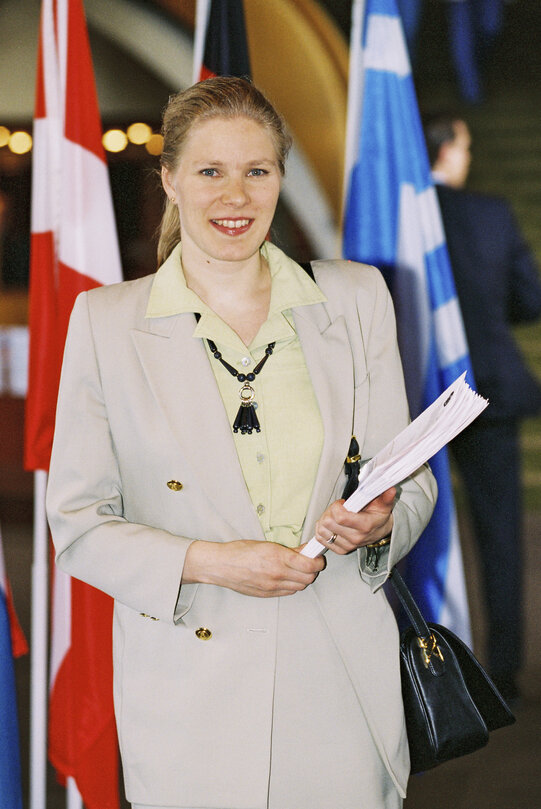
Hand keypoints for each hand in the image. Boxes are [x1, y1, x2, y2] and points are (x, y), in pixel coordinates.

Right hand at [183, 539, 324, 596]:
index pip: (309, 565)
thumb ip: (287, 550)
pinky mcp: (266, 594)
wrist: (220, 566)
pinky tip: (287, 577)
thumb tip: (305, 551)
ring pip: (299, 587)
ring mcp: (272, 586)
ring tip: (298, 570)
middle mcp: (276, 573)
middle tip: (310, 562)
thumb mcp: (265, 544)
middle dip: (313, 570)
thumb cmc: (238, 551)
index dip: (318, 561)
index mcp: (277, 557)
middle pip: (308, 578)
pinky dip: (292, 585)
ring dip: (303, 579)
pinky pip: (288, 592)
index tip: (318, 557)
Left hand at [314, 487, 395, 554]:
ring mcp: (347, 546)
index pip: (340, 517)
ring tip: (334, 516)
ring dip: (324, 520)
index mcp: (364, 526)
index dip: (336, 506)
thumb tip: (390, 490)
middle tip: (337, 508)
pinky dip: (322, 530)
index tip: (342, 503)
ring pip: (321, 530)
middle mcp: (355, 538)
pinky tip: (330, 525)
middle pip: (328, 522)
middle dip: (329, 511)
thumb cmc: (378, 516)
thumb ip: (385, 497)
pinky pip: (321, 539)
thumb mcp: (383, 505)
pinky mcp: (341, 550)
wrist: (380, 531)